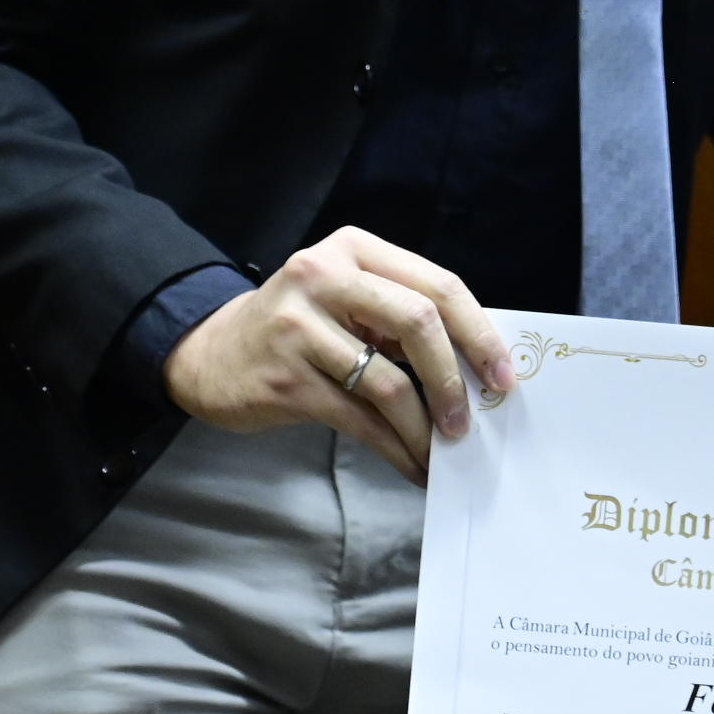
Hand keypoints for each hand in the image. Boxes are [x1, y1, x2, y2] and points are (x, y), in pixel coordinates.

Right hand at [160, 225, 516, 483]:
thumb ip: (400, 314)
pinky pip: (358, 419)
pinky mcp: (285, 377)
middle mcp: (323, 276)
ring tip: (440, 450)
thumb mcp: (345, 298)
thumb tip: (477, 363)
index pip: (436, 284)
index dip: (478, 332)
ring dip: (424, 427)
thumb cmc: (298, 328)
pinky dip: (393, 447)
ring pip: (389, 382)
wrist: (209, 354)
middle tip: (470, 418)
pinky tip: (410, 464)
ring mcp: (299, 326)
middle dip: (455, 378)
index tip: (503, 375)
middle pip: (418, 322)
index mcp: (352, 249)